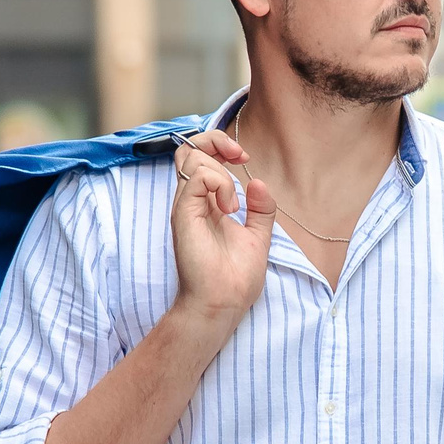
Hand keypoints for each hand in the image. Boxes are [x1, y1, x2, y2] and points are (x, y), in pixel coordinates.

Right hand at [171, 132, 275, 321]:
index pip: (200, 158)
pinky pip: (197, 177)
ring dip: (222, 172)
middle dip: (216, 140)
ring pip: (192, 158)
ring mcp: (185, 207)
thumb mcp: (258, 236)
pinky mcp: (183, 214)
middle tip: (240, 158)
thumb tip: (259, 182)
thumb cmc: (235, 278)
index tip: (244, 159)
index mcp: (206, 204)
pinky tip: (230, 209)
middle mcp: (192, 201)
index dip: (221, 147)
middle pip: (188, 149)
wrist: (224, 303)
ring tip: (234, 206)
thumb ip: (261, 210)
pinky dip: (220, 183)